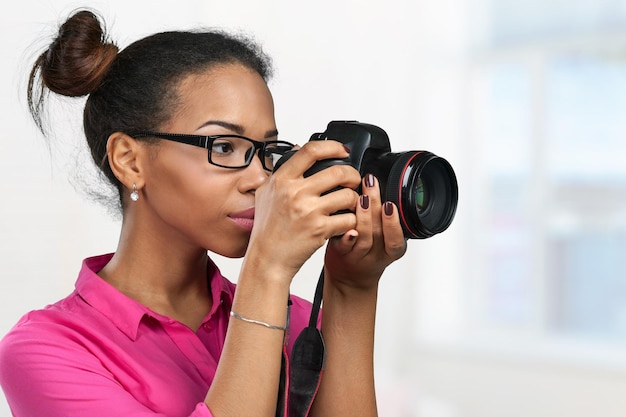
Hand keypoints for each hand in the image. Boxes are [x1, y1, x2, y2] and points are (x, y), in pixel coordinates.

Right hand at [247, 140, 361, 281]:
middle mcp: (295, 192)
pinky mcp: (320, 229)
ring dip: (355, 200)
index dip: (333, 146)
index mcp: (282, 180)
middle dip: (352, 175)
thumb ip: (281, 171)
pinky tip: (345, 222)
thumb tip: (298, 149)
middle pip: (338, 171)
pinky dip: (352, 221)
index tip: (343, 151)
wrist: (267, 259)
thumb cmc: (267, 229)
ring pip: (348, 195)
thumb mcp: (266, 193)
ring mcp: (308, 211)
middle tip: (353, 181)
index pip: (311, 151)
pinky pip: (349, 219)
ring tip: (349, 204)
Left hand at [324, 173, 406, 290]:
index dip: (394, 222)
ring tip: (360, 198)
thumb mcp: (383, 239)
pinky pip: (344, 246)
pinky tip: (346, 226)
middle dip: (376, 205)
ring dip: (363, 216)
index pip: (397, 238)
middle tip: (372, 184)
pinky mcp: (340, 255)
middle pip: (380, 232)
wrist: (348, 279)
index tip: (390, 205)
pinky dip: (345, 236)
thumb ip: (382, 218)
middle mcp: (376, 254)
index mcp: (391, 249)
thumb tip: (377, 183)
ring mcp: (358, 256)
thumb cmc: (365, 253)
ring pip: (363, 238)